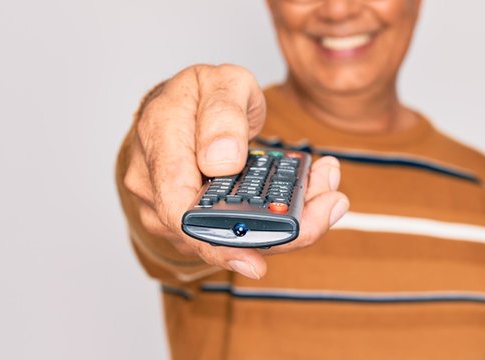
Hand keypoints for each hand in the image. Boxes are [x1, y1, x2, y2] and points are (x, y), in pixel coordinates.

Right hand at [122, 64, 348, 278]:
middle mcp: (155, 187)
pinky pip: (237, 229)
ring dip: (287, 219)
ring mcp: (171, 211)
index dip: (219, 241)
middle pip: (216, 233)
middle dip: (281, 228)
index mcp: (159, 143)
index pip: (180, 208)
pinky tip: (309, 193)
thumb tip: (222, 161)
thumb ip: (223, 115)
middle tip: (329, 201)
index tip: (258, 257)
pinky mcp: (196, 223)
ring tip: (326, 187)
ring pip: (233, 236)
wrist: (178, 108)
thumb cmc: (198, 94)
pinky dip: (277, 216)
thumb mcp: (220, 82)